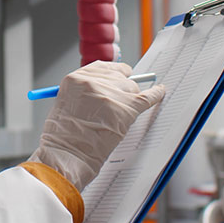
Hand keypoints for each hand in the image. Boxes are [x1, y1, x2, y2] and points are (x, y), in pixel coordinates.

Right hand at [30, 61, 165, 190]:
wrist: (66, 155)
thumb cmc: (62, 138)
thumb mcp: (65, 105)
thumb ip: (84, 93)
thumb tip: (106, 90)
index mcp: (76, 79)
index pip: (102, 67)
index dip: (113, 74)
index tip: (119, 76)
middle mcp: (94, 81)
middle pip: (119, 76)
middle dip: (121, 88)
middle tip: (119, 101)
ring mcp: (111, 94)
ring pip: (132, 88)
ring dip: (130, 99)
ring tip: (120, 116)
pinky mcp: (126, 108)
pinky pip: (147, 97)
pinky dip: (156, 94)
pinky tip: (160, 91)